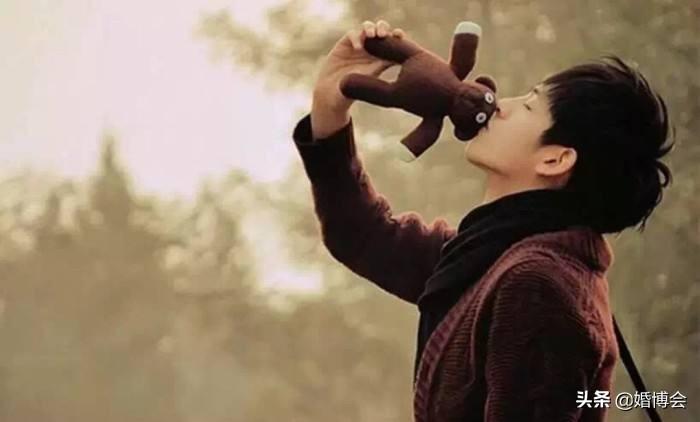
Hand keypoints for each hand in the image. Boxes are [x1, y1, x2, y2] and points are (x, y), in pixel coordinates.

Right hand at [311, 20, 404, 138]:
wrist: (331, 93)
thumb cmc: (352, 93)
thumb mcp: (368, 84)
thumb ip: (378, 72)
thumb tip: (394, 64)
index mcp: (381, 60)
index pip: (393, 44)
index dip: (399, 38)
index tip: (400, 37)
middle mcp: (371, 50)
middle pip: (382, 31)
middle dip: (384, 28)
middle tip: (384, 35)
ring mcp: (358, 46)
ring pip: (368, 28)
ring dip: (372, 28)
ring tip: (372, 35)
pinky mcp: (345, 44)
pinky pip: (353, 34)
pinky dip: (356, 37)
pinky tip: (358, 48)